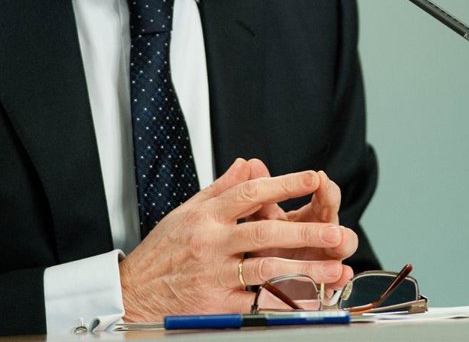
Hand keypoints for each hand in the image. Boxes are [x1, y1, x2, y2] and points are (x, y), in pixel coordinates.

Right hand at [118, 158, 358, 321]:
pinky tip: (308, 298)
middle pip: (264, 231)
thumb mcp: (186, 213)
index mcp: (206, 216)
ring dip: (304, 269)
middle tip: (336, 230)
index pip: (250, 193)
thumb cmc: (161, 254)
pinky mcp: (217, 304)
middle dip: (305, 231)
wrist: (132, 295)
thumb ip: (221, 190)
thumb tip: (247, 164)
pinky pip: (256, 300)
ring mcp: (214, 274)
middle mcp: (211, 243)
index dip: (283, 183)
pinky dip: (283, 298)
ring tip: (333, 269)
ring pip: (266, 268)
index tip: (312, 177)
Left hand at [241, 160, 353, 290]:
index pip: (324, 197)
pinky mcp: (319, 284)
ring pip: (340, 252)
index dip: (324, 189)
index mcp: (309, 216)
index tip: (319, 179)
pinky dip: (335, 281)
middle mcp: (321, 236)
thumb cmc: (263, 241)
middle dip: (337, 224)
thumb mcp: (259, 216)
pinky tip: (338, 278)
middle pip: (336, 224)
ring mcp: (323, 260)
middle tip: (333, 226)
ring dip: (341, 250)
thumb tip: (251, 164)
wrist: (255, 275)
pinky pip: (329, 283)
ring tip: (338, 252)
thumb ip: (257, 193)